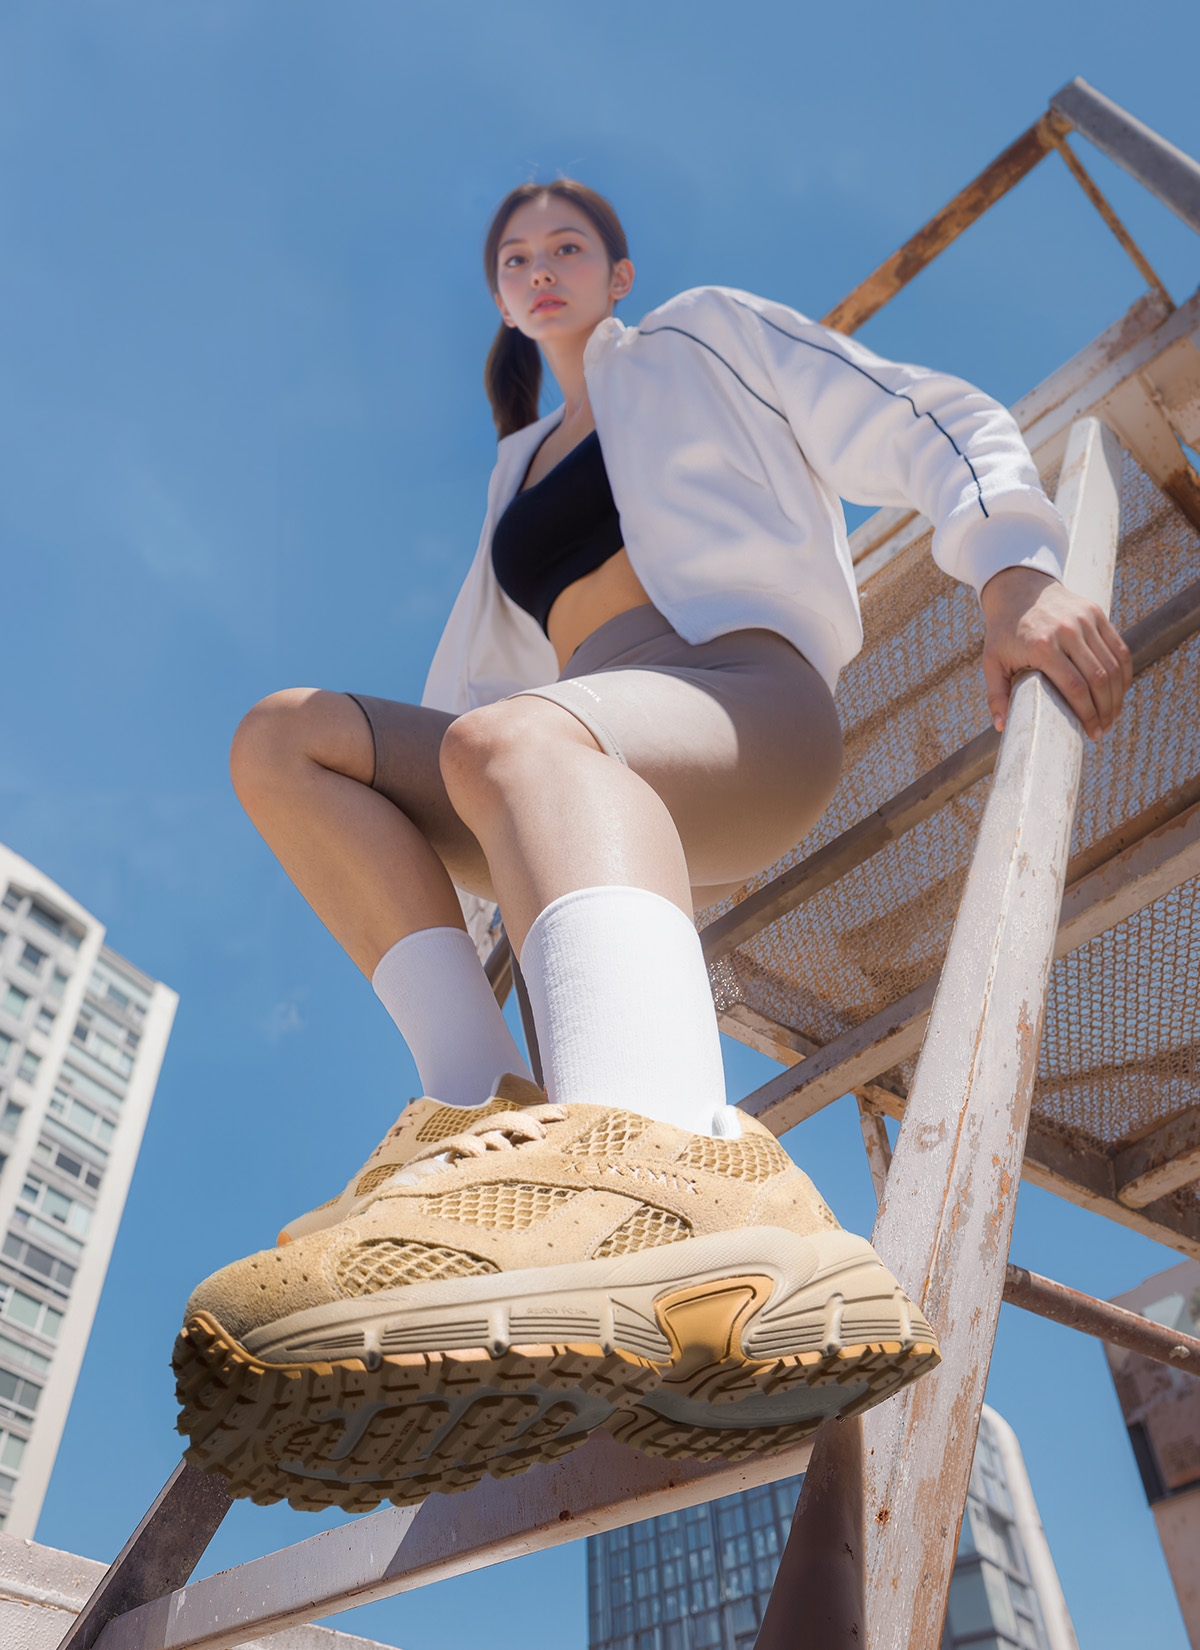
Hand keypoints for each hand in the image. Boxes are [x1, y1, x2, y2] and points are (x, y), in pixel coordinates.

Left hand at [979, 566, 1131, 740]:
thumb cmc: (1003, 631)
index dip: (1087, 713)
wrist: (1017, 588)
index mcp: (1042, 645)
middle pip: (1098, 678)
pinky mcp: (1096, 613)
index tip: (1091, 732)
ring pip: (1112, 664)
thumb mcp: (991, 661)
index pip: (1075, 686)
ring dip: (1117, 695)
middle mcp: (1067, 631)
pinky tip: (1119, 692)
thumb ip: (996, 694)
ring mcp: (1085, 620)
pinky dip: (1123, 673)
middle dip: (1105, 709)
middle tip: (1103, 730)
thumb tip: (1001, 726)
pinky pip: (1118, 648)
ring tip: (1112, 716)